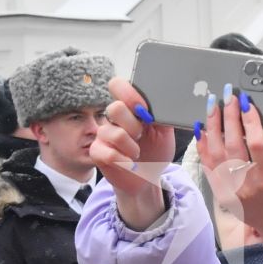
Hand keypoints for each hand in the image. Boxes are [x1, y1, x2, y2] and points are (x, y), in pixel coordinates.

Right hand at [89, 77, 177, 229]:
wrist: (149, 177)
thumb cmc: (155, 151)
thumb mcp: (165, 131)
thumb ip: (161, 114)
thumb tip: (161, 101)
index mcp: (129, 107)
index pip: (118, 86)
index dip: (129, 94)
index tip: (143, 109)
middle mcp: (114, 118)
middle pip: (115, 108)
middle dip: (134, 125)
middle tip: (141, 135)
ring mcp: (103, 134)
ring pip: (113, 132)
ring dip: (131, 146)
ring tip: (137, 153)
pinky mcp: (97, 152)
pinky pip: (107, 152)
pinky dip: (123, 160)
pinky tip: (130, 164)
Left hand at [198, 90, 262, 263]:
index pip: (255, 143)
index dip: (249, 120)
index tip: (246, 102)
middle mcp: (247, 186)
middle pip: (232, 145)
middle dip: (229, 117)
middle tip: (227, 97)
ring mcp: (232, 192)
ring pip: (216, 154)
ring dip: (213, 127)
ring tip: (213, 107)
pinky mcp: (222, 195)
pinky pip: (208, 167)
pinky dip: (203, 147)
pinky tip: (202, 130)